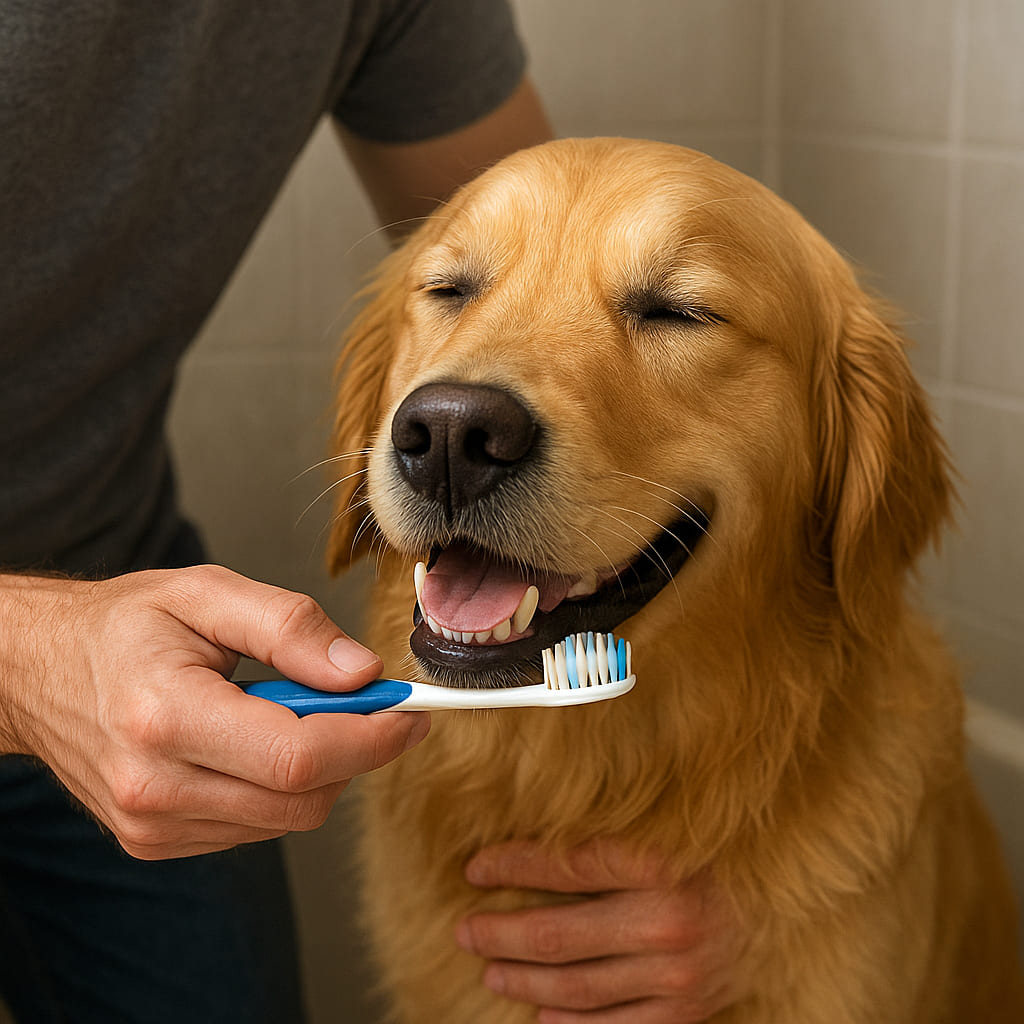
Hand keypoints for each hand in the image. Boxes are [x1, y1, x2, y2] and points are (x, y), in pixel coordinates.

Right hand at [0, 566, 428, 858]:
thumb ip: (290, 628)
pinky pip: (257, 827)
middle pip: (303, 798)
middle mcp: (154, 786)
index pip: (299, 756)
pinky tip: (254, 743)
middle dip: (355, 750)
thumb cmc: (123, 626)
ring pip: (288, 817)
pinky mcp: (157, 842)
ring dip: (318, 768)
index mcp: (165, 716)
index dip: (371, 737)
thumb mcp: (208, 594)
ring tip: (285, 710)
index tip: (410, 713)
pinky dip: (280, 787)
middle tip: (364, 703)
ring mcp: (152, 825)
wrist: (41, 671)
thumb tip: (362, 673)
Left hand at [456, 838, 746, 1022]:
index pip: (562, 866)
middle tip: (466, 930)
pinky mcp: (686, 1012)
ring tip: (490, 968)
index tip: (474, 869)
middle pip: (557, 935)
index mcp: (657, 863)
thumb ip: (601, 838)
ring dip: (523, 979)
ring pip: (575, 987)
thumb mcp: (658, 832)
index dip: (509, 866)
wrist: (778, 906)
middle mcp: (666, 921)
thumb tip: (524, 844)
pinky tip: (540, 1012)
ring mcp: (677, 976)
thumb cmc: (709, 858)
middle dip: (500, 933)